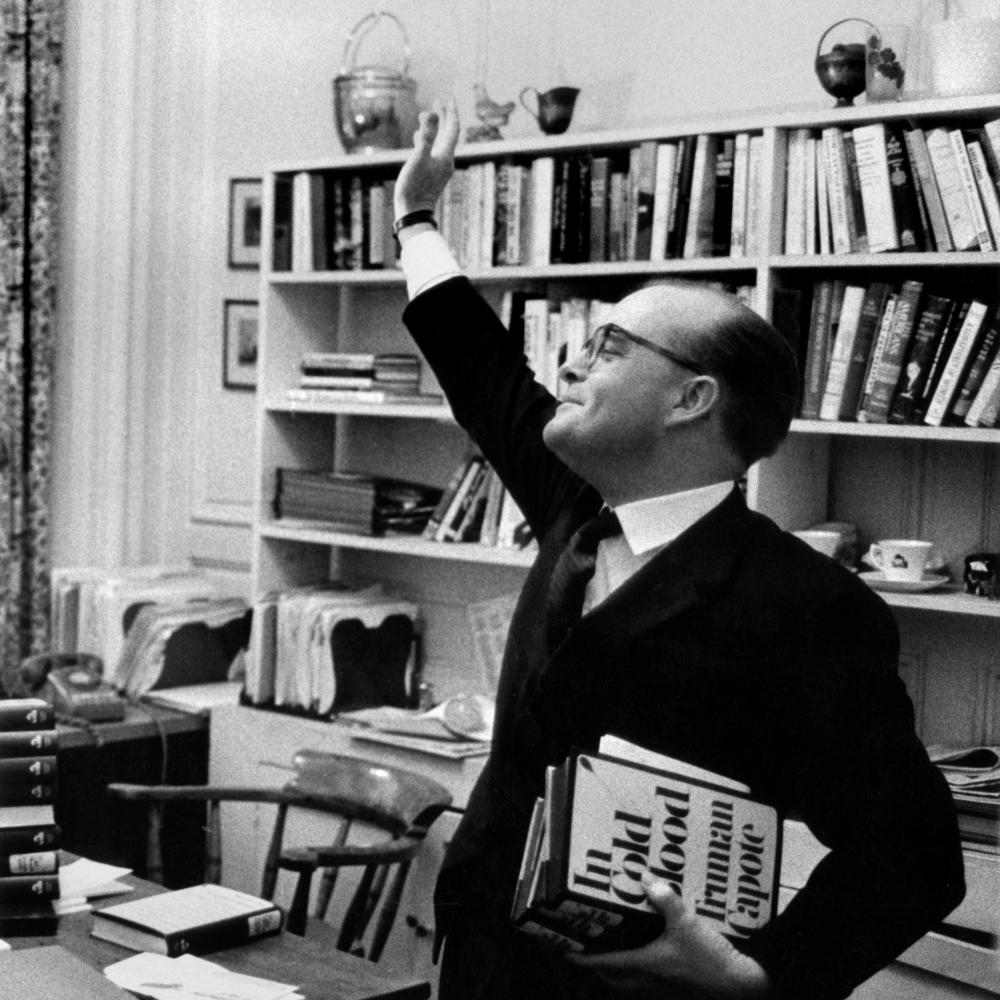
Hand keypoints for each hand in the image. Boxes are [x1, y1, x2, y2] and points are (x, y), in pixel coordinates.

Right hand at [394, 96, 459, 218]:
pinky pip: (431, 151)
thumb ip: (426, 136)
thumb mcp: (419, 158)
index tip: (447, 97)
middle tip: (437, 101)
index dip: (450, 112)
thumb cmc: (415, 187)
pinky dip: (426, 141)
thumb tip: (432, 114)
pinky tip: (418, 138)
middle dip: (443, 117)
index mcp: (446, 155)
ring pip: (438, 142)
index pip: (453, 128)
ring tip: (423, 115)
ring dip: (433, 128)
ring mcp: (438, 168)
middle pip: (447, 134)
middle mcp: (445, 161)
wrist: (413, 213)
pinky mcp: (430, 174)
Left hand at [567, 874, 770, 998]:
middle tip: (588, 951)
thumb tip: (645, 878)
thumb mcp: (687, 922)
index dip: (584, 958)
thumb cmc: (710, 958)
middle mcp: (649, 980)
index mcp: (645, 964)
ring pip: (628, 985)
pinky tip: (646, 960)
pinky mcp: (675, 990)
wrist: (739, 985)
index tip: (567, 953)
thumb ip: (665, 899)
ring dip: (616, 973)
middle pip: (612, 979)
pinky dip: (637, 975)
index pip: (605, 963)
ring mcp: (662, 989)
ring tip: (612, 955)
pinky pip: (646, 985)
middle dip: (597, 968)